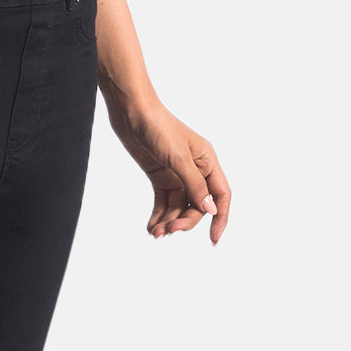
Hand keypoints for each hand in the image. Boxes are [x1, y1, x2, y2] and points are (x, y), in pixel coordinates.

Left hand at [103, 96, 230, 243]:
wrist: (131, 111)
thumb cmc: (158, 126)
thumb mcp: (178, 157)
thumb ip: (194, 184)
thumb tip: (209, 209)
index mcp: (207, 161)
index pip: (220, 195)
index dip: (220, 217)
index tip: (213, 239)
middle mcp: (195, 170)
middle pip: (197, 205)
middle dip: (185, 220)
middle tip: (170, 231)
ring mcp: (176, 174)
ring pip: (179, 206)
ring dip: (169, 221)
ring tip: (156, 232)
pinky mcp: (159, 175)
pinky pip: (163, 201)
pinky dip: (159, 215)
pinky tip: (151, 227)